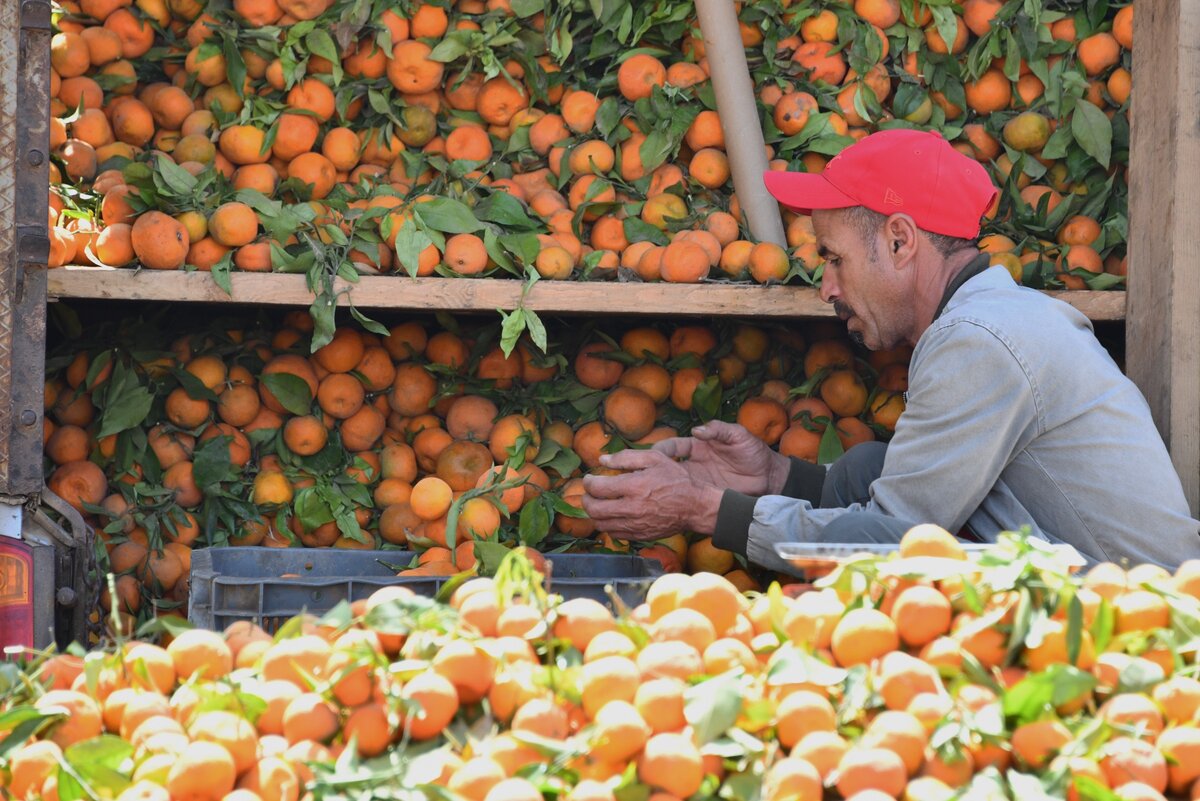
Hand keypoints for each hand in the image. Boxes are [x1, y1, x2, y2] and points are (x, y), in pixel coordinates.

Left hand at [581, 450, 724, 539]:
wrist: (695, 506)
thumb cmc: (676, 479)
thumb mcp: (655, 458)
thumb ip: (626, 457)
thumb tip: (602, 460)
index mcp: (634, 486)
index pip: (597, 488)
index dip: (588, 482)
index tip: (589, 479)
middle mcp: (632, 508)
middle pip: (594, 509)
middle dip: (586, 500)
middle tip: (588, 493)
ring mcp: (635, 525)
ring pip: (601, 524)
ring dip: (594, 514)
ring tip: (598, 504)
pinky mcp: (640, 536)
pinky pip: (614, 534)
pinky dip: (607, 525)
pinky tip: (612, 515)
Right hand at [642, 420, 789, 496]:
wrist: (769, 477)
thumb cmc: (753, 451)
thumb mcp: (738, 435)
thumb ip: (719, 429)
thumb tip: (696, 429)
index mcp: (697, 446)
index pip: (673, 447)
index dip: (662, 449)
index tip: (653, 455)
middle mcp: (693, 464)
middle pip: (666, 468)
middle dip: (652, 472)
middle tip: (640, 477)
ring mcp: (698, 482)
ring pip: (673, 485)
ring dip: (662, 489)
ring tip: (649, 495)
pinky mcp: (706, 497)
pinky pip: (688, 499)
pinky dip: (677, 503)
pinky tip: (668, 508)